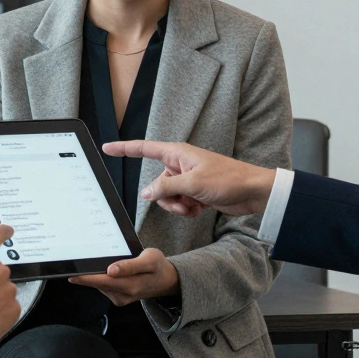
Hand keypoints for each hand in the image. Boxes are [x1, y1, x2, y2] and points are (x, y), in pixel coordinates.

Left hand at [68, 248, 179, 306]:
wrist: (167, 280)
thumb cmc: (158, 267)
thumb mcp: (149, 260)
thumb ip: (130, 266)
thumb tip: (110, 271)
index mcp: (130, 286)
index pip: (101, 281)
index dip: (85, 278)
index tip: (70, 273)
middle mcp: (122, 295)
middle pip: (98, 283)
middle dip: (86, 273)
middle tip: (76, 259)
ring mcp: (119, 298)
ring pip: (100, 284)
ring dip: (95, 274)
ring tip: (96, 260)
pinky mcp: (118, 297)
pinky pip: (104, 286)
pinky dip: (101, 277)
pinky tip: (105, 269)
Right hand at [101, 140, 275, 216]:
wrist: (252, 192)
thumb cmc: (227, 179)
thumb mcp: (192, 184)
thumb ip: (165, 188)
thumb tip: (146, 193)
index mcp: (177, 154)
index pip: (144, 149)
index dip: (124, 148)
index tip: (107, 147)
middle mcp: (180, 165)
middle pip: (156, 184)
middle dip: (167, 198)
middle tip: (185, 199)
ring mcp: (187, 179)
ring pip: (167, 197)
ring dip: (178, 206)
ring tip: (195, 204)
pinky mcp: (195, 192)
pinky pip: (179, 204)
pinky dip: (187, 209)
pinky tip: (201, 207)